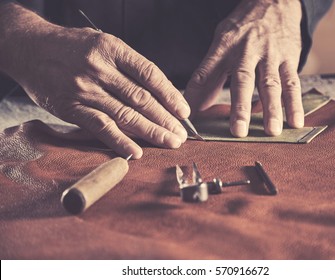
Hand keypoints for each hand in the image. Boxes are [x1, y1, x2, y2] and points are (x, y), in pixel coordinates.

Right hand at [1, 5, 189, 158]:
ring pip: (125, 114)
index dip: (171, 95)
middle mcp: (99, 68)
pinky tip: (136, 152)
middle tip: (181, 134)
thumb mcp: (102, 43)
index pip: (150, 75)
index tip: (184, 111)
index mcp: (112, 48)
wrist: (29, 48)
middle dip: (166, 118)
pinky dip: (119, 141)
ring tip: (170, 142)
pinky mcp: (71, 108)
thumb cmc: (71, 47)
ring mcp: (85, 89)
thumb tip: (157, 93)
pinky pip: (100, 127)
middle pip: (141, 98)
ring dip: (151, 131)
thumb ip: (127, 66)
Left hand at [185, 0, 303, 136]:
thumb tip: (196, 104)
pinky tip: (296, 122)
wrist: (275, 1)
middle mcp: (248, 51)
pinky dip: (295, 103)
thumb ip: (210, 73)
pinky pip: (292, 83)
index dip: (198, 90)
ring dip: (272, 109)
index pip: (207, 69)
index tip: (190, 111)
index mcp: (225, 46)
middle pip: (243, 80)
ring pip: (271, 84)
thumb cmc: (242, 28)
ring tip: (271, 131)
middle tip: (238, 131)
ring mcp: (271, 55)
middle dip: (240, 107)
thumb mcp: (221, 42)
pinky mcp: (289, 59)